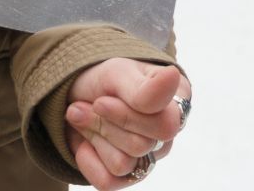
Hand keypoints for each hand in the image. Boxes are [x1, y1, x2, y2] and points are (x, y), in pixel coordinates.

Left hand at [64, 60, 188, 187]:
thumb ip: (145, 86)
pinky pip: (107, 181)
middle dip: (105, 123)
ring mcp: (149, 158)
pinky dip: (87, 159)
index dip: (125, 115)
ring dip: (94, 136)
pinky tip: (86, 141)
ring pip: (122, 164)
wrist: (76, 93)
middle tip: (92, 104)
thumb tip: (173, 75)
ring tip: (85, 116)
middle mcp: (168, 135)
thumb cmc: (107, 80)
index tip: (101, 100)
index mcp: (177, 102)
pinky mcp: (126, 177)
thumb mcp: (120, 73)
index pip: (164, 125)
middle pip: (140, 146)